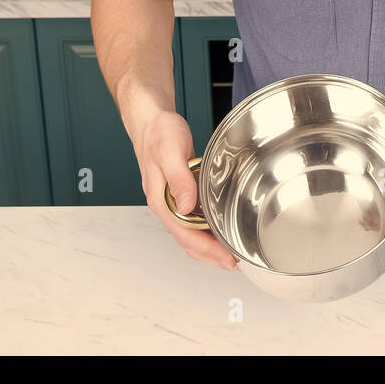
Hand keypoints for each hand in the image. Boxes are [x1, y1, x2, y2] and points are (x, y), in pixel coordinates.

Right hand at [126, 103, 237, 270]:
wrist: (151, 120)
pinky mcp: (179, 193)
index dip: (207, 250)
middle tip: (233, 263)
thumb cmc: (158, 133)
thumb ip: (179, 179)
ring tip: (228, 254)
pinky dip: (206, 230)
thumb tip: (187, 205)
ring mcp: (172, 201)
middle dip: (210, 256)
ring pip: (190, 233)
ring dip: (208, 246)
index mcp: (162, 201)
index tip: (226, 258)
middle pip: (187, 241)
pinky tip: (217, 230)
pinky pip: (192, 220)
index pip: (185, 235)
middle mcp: (166, 205)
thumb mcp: (170, 152)